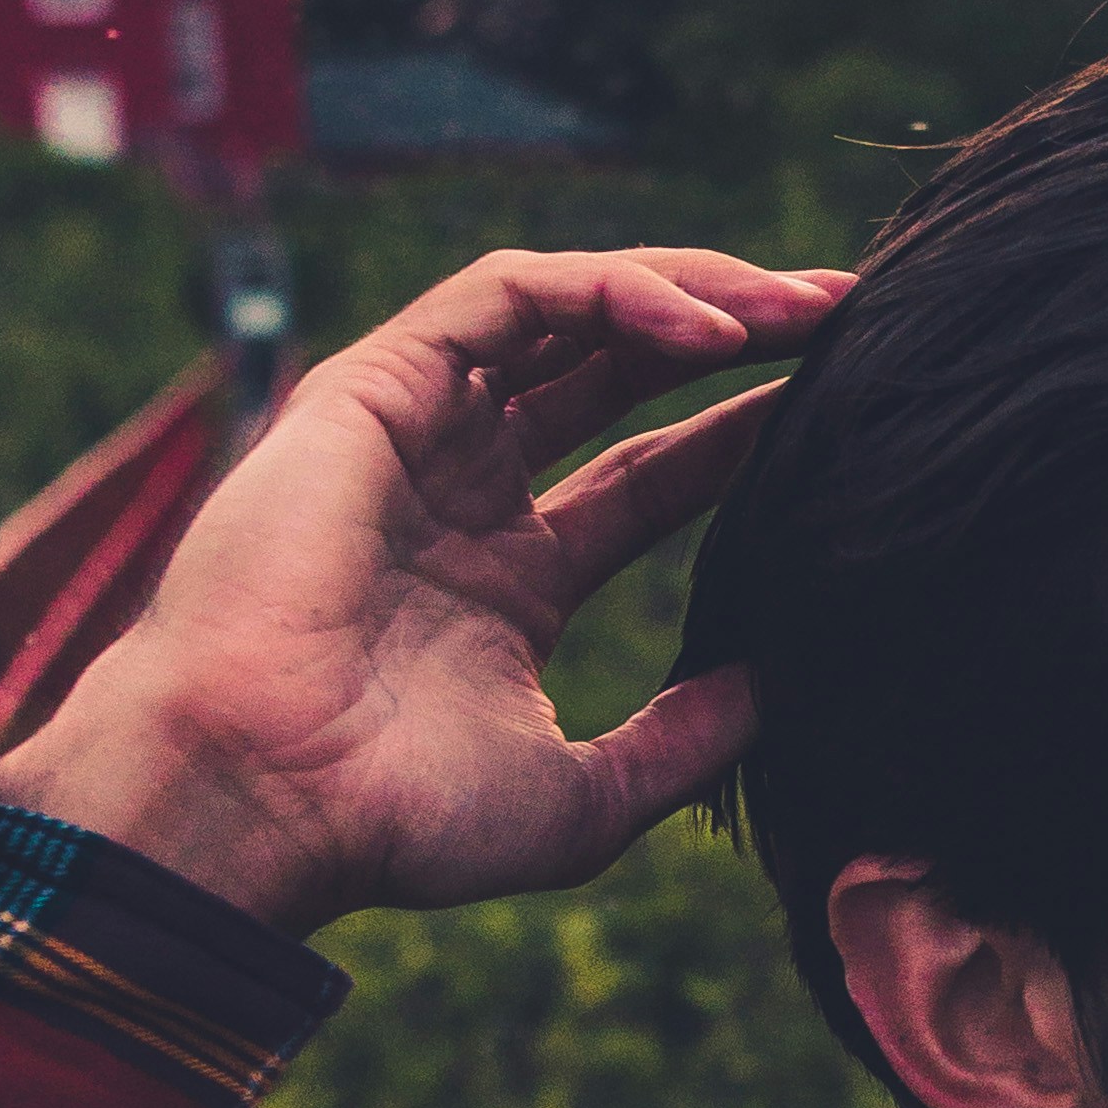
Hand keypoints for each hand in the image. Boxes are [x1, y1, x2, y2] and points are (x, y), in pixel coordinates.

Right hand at [11, 241, 847, 934]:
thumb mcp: (580, 801)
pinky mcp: (371, 384)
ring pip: (568, 310)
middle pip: (617, 370)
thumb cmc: (391, 817)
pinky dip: (610, 290)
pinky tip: (704, 328)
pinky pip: (506, 294)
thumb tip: (769, 695)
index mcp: (505, 583)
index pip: (647, 476)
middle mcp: (461, 495)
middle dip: (733, 332)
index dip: (741, 435)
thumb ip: (678, 748)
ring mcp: (414, 434)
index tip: (846, 412)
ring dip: (691, 289)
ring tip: (803, 306)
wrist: (260, 796)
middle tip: (847, 319)